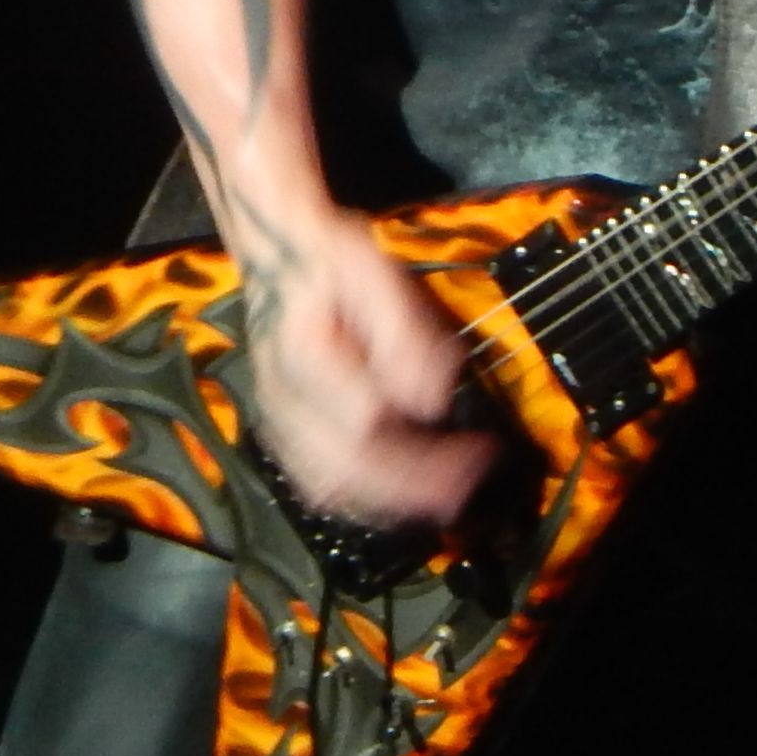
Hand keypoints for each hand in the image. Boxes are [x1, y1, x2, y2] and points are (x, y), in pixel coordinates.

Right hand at [240, 192, 503, 528]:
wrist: (278, 253)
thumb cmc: (328, 259)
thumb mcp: (376, 271)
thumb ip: (406, 334)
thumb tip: (433, 399)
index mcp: (303, 351)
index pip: (366, 420)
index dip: (426, 447)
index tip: (478, 447)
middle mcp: (282, 394)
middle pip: (348, 466)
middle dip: (416, 488)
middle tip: (470, 486)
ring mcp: (278, 417)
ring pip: (329, 485)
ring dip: (391, 502)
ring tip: (446, 499)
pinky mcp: (283, 429)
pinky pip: (318, 484)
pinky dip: (363, 499)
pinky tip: (401, 497)